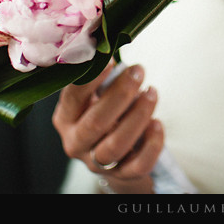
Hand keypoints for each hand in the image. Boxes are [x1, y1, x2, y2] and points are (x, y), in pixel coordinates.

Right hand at [52, 62, 163, 192]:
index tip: (111, 60)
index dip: (93, 79)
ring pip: (116, 145)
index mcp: (66, 118)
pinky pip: (139, 164)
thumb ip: (101, 77)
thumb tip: (110, 49)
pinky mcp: (122, 175)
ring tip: (152, 92)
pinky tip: (158, 123)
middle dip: (121, 94)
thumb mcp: (95, 96)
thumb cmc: (105, 114)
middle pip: (96, 123)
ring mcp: (97, 162)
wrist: (116, 155)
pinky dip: (152, 144)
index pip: (74, 97)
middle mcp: (76, 142)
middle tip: (138, 71)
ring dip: (138, 116)